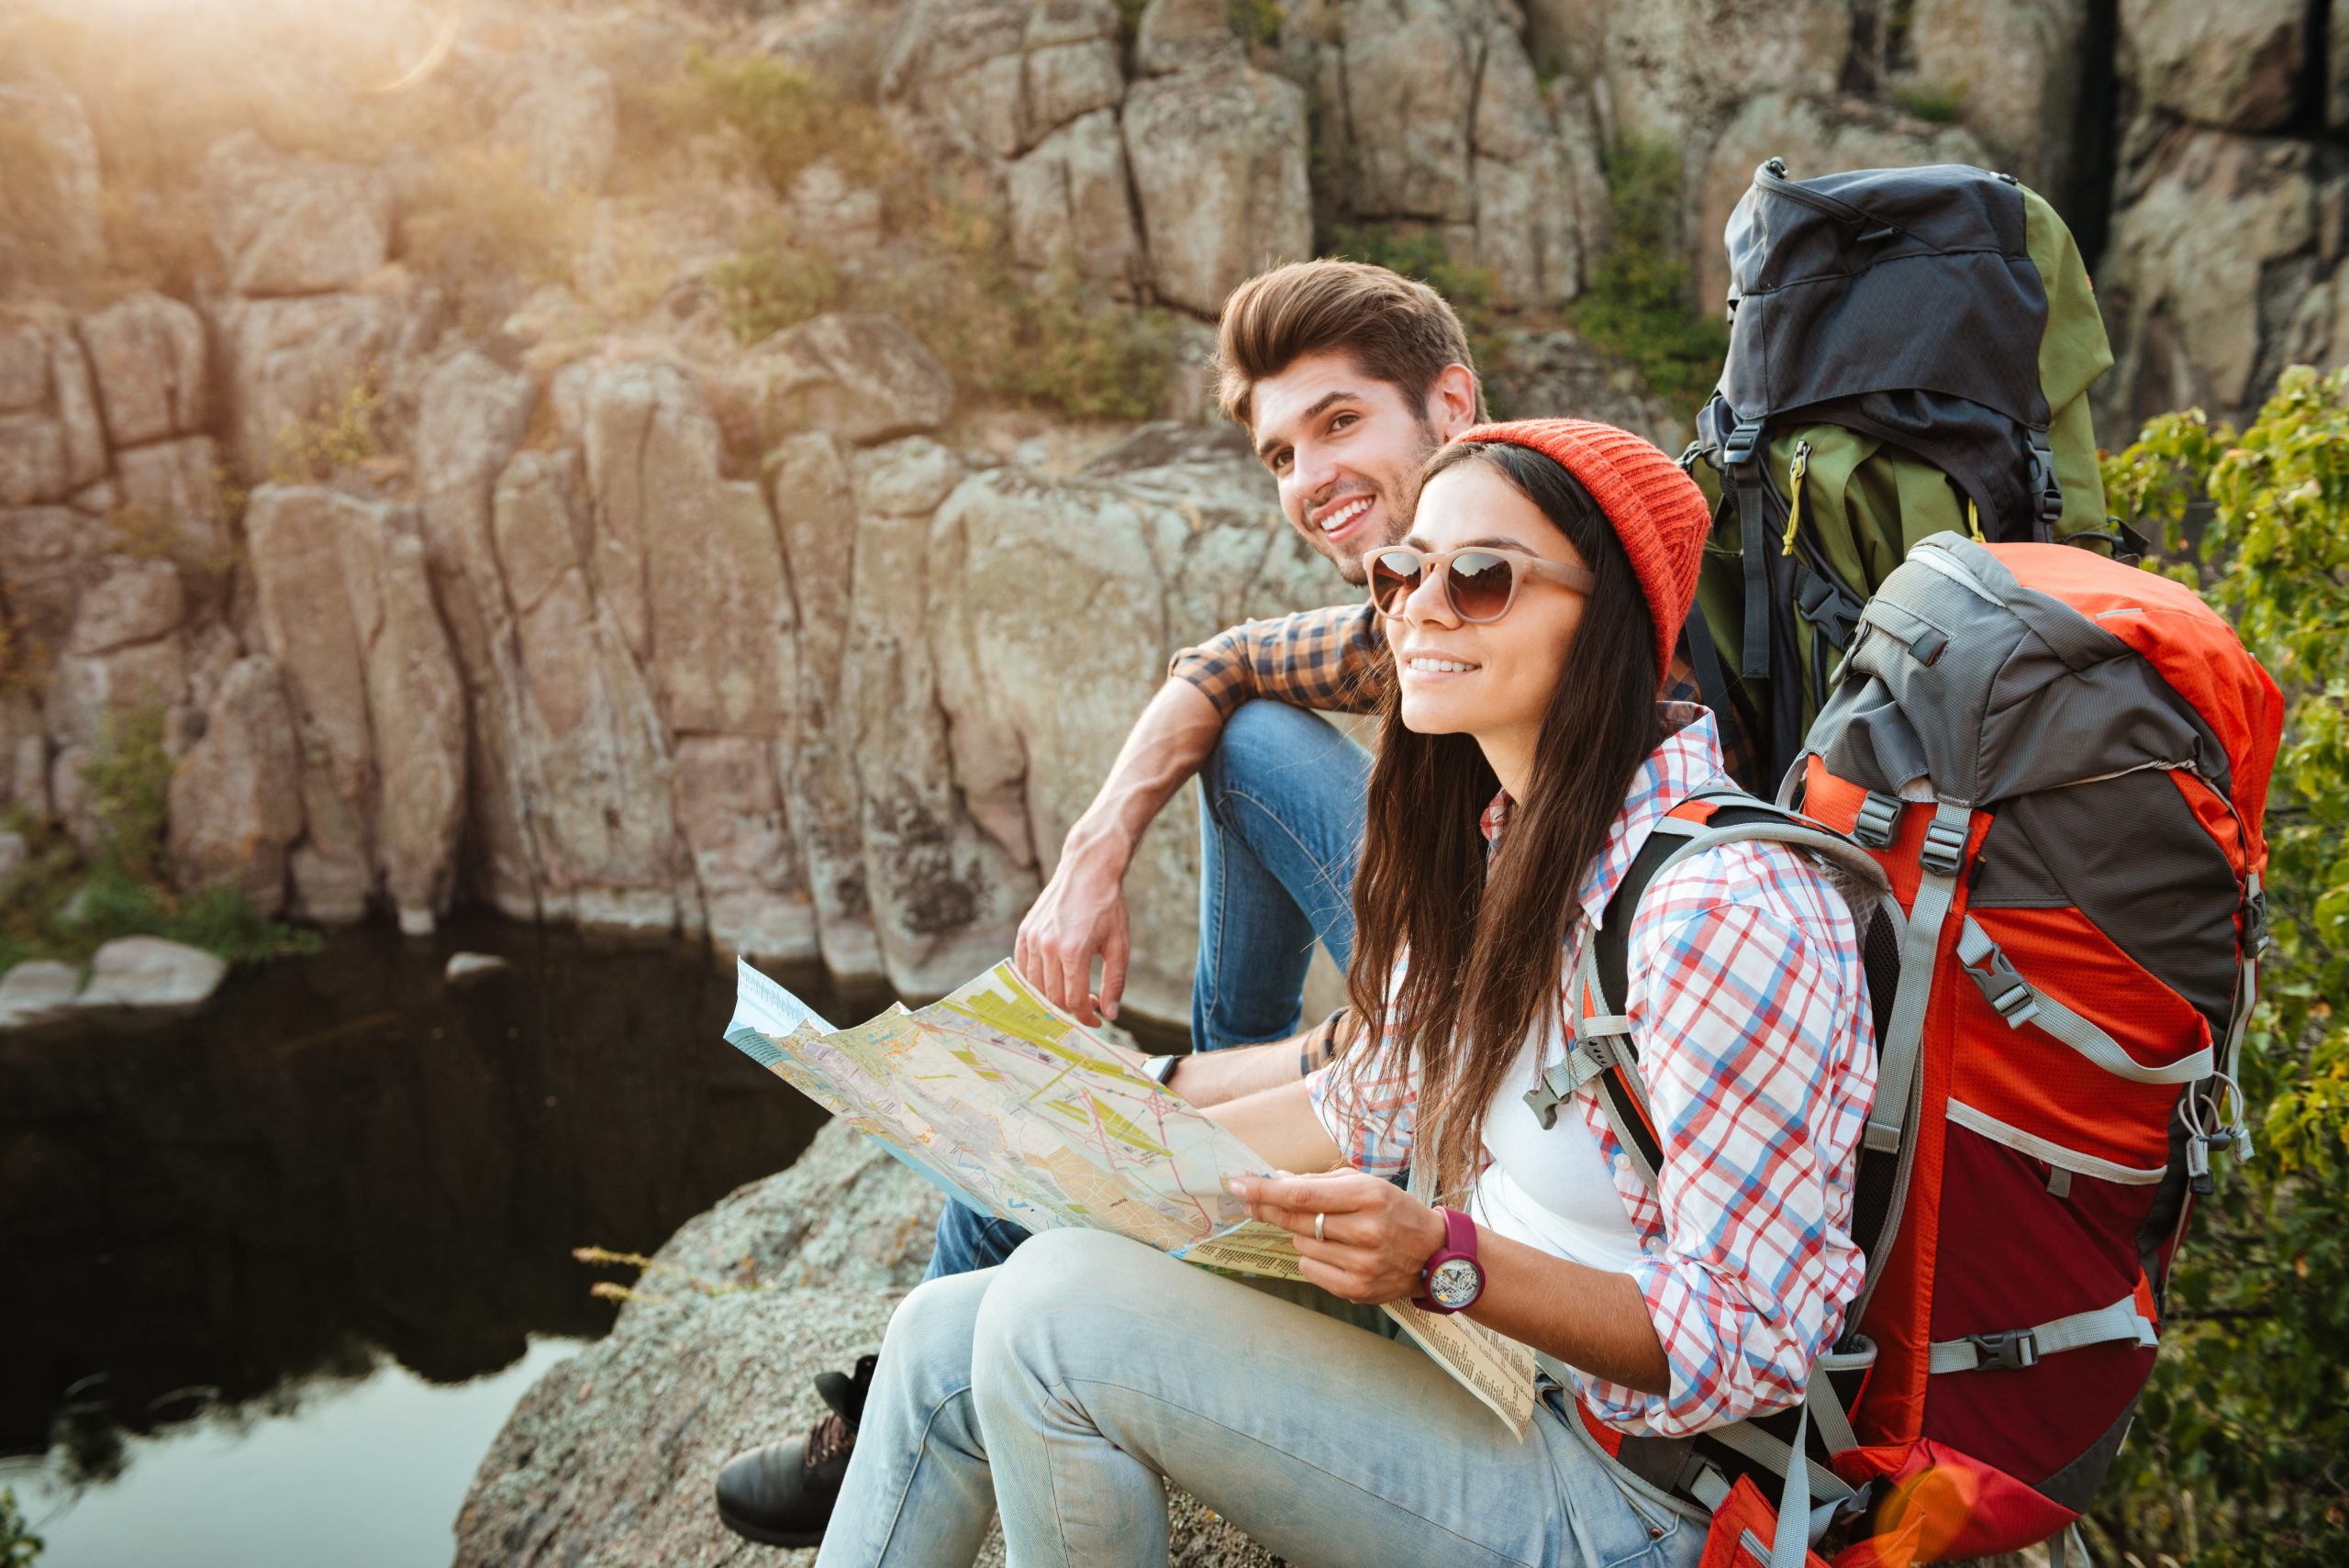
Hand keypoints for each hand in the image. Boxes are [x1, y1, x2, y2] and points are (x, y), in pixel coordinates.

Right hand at [1014, 831, 1130, 1024]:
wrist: (1087, 870)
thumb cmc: (1108, 906)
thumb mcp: (1119, 945)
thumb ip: (1114, 982)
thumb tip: (1110, 1015)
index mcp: (1073, 951)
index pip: (1074, 1000)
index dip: (1085, 1016)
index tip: (1097, 1019)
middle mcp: (1048, 946)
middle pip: (1053, 997)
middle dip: (1072, 1008)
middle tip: (1090, 1003)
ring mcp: (1032, 938)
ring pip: (1036, 986)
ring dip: (1053, 996)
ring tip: (1073, 990)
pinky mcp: (1025, 932)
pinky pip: (1023, 968)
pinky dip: (1035, 981)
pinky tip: (1054, 979)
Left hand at [1226, 1171, 1448, 1305]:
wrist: (1433, 1254)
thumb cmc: (1394, 1211)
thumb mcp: (1365, 1185)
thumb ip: (1320, 1183)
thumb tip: (1276, 1180)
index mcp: (1369, 1197)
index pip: (1303, 1195)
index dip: (1265, 1191)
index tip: (1238, 1185)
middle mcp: (1366, 1232)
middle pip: (1296, 1221)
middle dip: (1268, 1209)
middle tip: (1251, 1200)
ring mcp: (1362, 1265)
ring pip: (1301, 1245)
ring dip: (1301, 1234)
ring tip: (1328, 1230)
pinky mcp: (1357, 1290)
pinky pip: (1310, 1270)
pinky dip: (1312, 1257)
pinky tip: (1333, 1251)